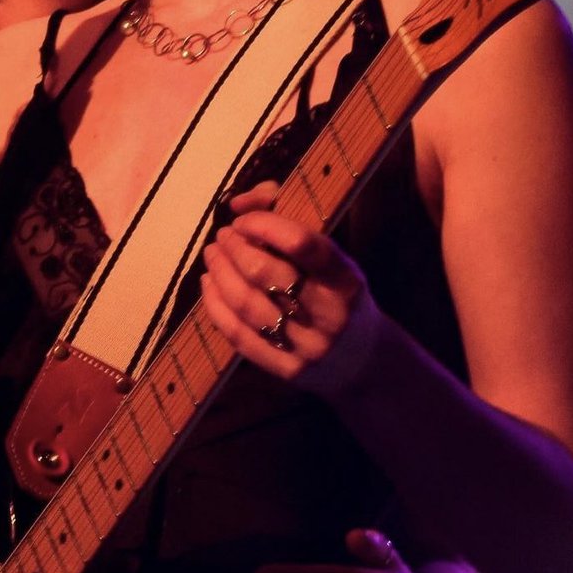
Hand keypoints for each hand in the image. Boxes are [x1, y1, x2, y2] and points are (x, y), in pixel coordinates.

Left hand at [200, 181, 381, 392]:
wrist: (363, 364)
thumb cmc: (339, 296)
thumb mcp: (331, 257)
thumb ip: (287, 217)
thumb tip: (238, 203)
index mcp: (345, 280)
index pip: (302, 244)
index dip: (264, 224)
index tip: (244, 220)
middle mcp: (329, 315)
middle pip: (265, 273)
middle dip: (234, 247)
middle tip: (224, 235)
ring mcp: (306, 346)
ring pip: (246, 304)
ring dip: (219, 272)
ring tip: (212, 254)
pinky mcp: (286, 370)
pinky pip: (238, 335)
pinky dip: (215, 305)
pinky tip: (209, 284)